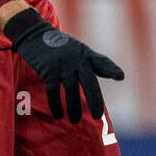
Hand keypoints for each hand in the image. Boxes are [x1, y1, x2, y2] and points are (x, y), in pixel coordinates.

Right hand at [2, 8, 123, 123]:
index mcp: (86, 55)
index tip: (120, 77)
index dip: (111, 69)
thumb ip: (97, 63)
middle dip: (94, 99)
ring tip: (75, 121)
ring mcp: (63, 65)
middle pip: (89, 82)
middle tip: (97, 115)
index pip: (101, 62)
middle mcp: (77, 59)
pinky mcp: (48, 70)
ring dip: (73, 107)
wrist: (35, 35)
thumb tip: (119, 75)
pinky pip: (53, 90)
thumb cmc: (60, 46)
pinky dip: (56, 104)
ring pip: (71, 90)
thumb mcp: (80, 51)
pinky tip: (58, 114)